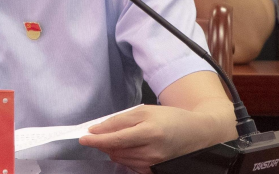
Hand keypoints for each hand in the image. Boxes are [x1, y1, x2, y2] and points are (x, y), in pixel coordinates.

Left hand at [79, 105, 215, 173]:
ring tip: (116, 137)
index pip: (116, 138)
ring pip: (121, 158)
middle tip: (95, 135)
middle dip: (103, 142)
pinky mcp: (154, 170)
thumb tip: (98, 129)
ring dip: (112, 149)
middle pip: (116, 150)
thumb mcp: (145, 111)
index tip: (83, 137)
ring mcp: (153, 163)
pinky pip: (130, 164)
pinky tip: (127, 147)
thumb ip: (121, 120)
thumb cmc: (169, 118)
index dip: (97, 138)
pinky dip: (123, 156)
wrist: (195, 134)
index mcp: (149, 131)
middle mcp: (151, 151)